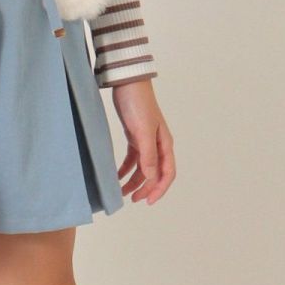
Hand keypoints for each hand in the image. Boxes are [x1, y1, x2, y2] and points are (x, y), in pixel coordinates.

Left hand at [111, 79, 174, 204]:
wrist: (127, 83)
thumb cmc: (138, 104)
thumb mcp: (143, 131)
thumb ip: (148, 155)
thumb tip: (152, 178)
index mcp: (164, 144)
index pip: (167, 173)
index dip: (159, 189)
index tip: (147, 201)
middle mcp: (157, 144)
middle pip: (155, 173)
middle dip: (145, 188)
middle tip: (133, 199)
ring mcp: (146, 140)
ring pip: (142, 168)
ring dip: (134, 181)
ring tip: (121, 192)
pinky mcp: (134, 136)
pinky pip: (132, 158)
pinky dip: (125, 169)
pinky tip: (117, 176)